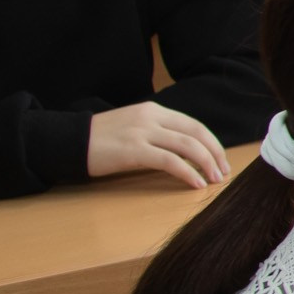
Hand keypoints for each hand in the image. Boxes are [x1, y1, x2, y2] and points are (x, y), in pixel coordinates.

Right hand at [87, 102, 230, 188]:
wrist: (70, 141)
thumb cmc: (102, 139)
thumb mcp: (134, 127)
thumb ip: (159, 133)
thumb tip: (187, 152)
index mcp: (154, 110)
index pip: (193, 124)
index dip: (212, 143)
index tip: (220, 160)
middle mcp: (151, 117)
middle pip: (196, 133)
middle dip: (215, 153)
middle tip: (223, 172)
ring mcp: (142, 132)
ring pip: (187, 145)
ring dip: (206, 164)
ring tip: (214, 180)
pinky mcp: (133, 150)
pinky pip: (170, 161)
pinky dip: (187, 172)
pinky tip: (196, 183)